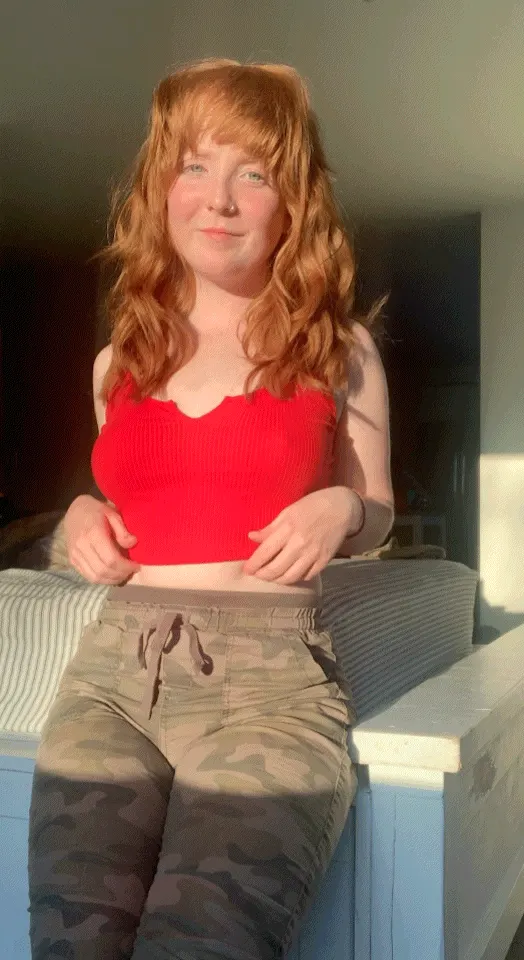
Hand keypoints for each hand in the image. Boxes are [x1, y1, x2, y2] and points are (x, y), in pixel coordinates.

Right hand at [64, 495, 139, 584]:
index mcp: (93, 534)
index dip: (126, 567)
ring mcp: (75, 555)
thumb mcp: (112, 513)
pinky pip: (88, 576)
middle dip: (121, 574)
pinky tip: (112, 575)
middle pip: (104, 570)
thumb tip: (133, 543)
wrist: (74, 511)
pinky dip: (102, 579)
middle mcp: (81, 547)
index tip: (137, 565)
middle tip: (132, 571)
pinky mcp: (72, 561)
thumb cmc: (96, 510)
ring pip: (95, 577)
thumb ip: (122, 530)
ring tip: (124, 574)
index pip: (111, 559)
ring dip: (112, 580)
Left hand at [243, 486, 362, 584]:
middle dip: (263, 576)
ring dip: (277, 580)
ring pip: (291, 577)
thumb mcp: (288, 511)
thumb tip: (251, 537)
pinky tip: (291, 574)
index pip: (265, 552)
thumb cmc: (312, 506)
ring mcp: (313, 554)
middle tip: (257, 575)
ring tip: (272, 577)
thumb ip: (270, 528)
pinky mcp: (325, 560)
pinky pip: (307, 576)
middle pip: (276, 569)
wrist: (342, 507)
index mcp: (288, 529)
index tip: (247, 570)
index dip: (253, 564)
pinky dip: (297, 578)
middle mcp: (300, 544)